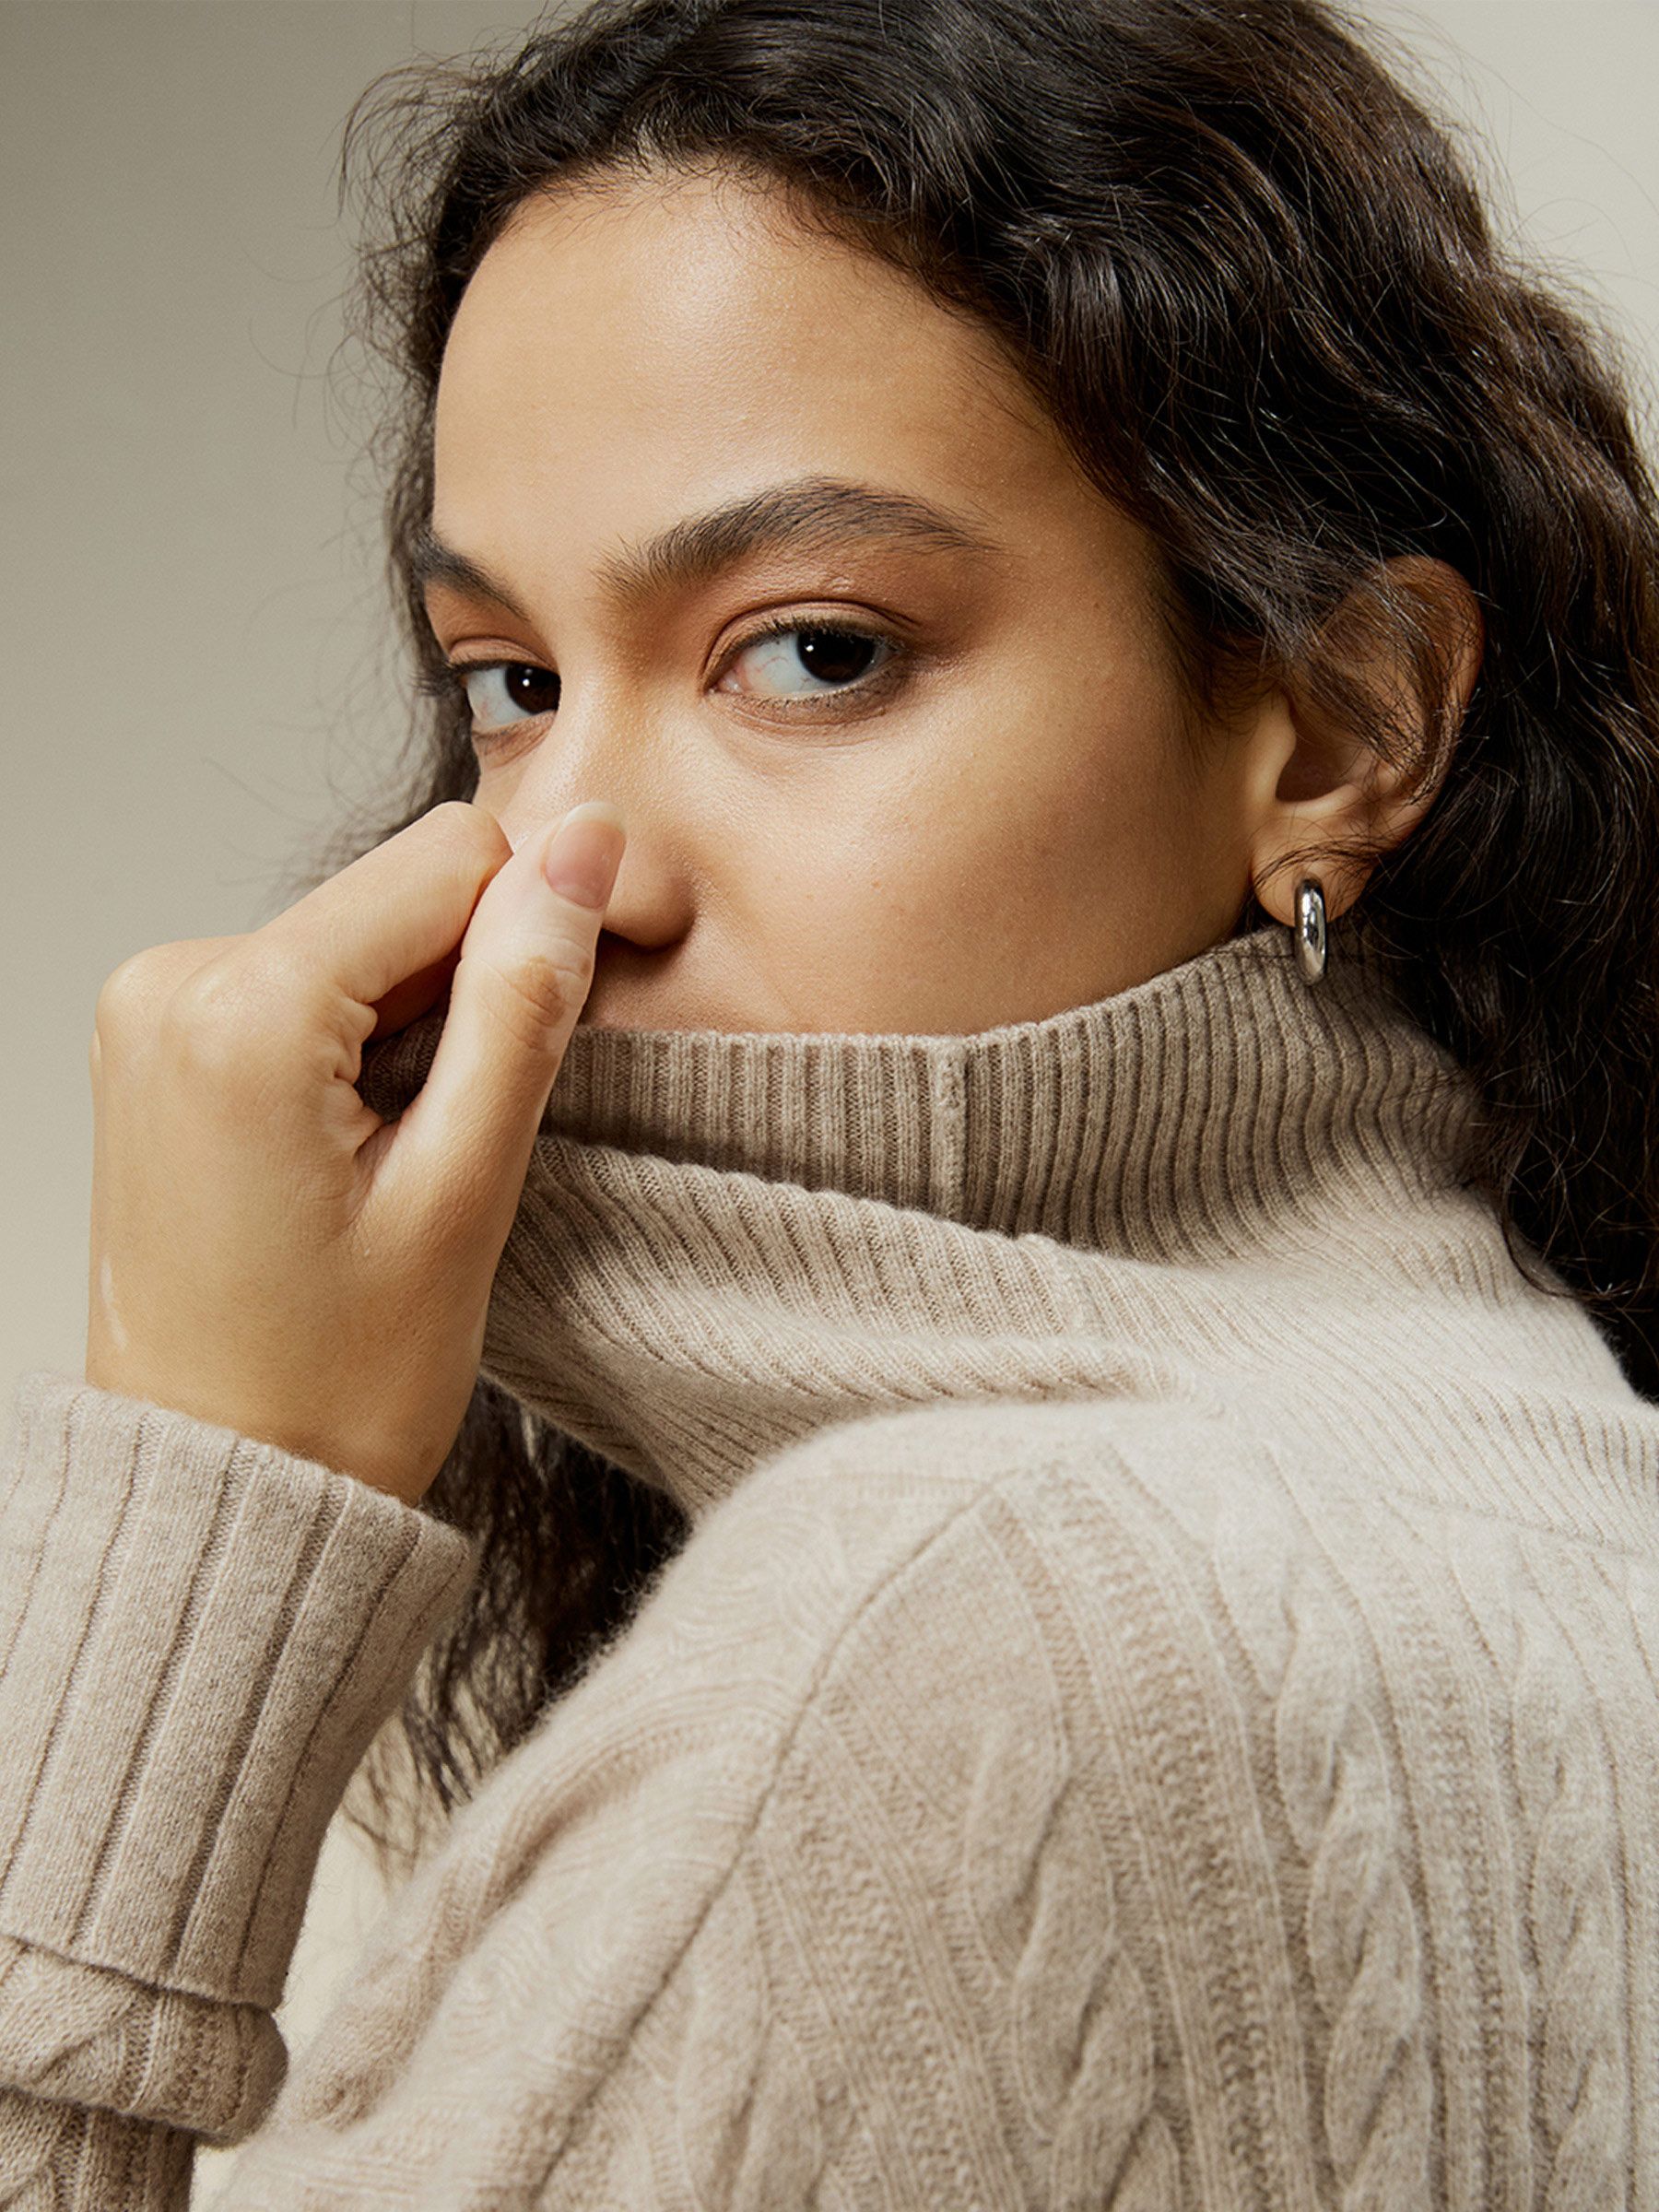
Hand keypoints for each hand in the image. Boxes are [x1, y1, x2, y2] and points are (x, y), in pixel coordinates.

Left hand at [84, 798, 626, 1504]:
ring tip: (399, 1159)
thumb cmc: (333, 1385)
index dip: (530, 936)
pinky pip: (301, 980)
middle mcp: (170, 981)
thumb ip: (523, 999)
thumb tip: (584, 845)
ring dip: (412, 1021)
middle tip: (451, 1138)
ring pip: (357, 935)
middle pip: (396, 892)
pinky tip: (359, 1146)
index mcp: (240, 1011)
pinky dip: (356, 1041)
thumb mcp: (464, 1193)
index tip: (530, 1054)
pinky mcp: (157, 1040)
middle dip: (460, 987)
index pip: (448, 857)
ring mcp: (151, 1009)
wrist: (220, 1488)